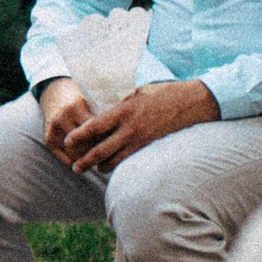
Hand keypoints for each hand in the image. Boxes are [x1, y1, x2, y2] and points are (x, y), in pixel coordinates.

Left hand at [48, 76, 218, 171]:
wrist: (193, 103)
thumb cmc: (165, 93)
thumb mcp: (137, 92)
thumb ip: (121, 104)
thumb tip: (105, 112)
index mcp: (123, 111)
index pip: (94, 126)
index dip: (79, 136)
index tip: (67, 141)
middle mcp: (130, 128)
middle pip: (101, 149)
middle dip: (86, 160)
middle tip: (75, 168)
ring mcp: (141, 140)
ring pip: (116, 159)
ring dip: (102, 166)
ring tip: (93, 169)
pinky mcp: (151, 147)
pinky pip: (131, 160)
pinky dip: (120, 165)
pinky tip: (113, 168)